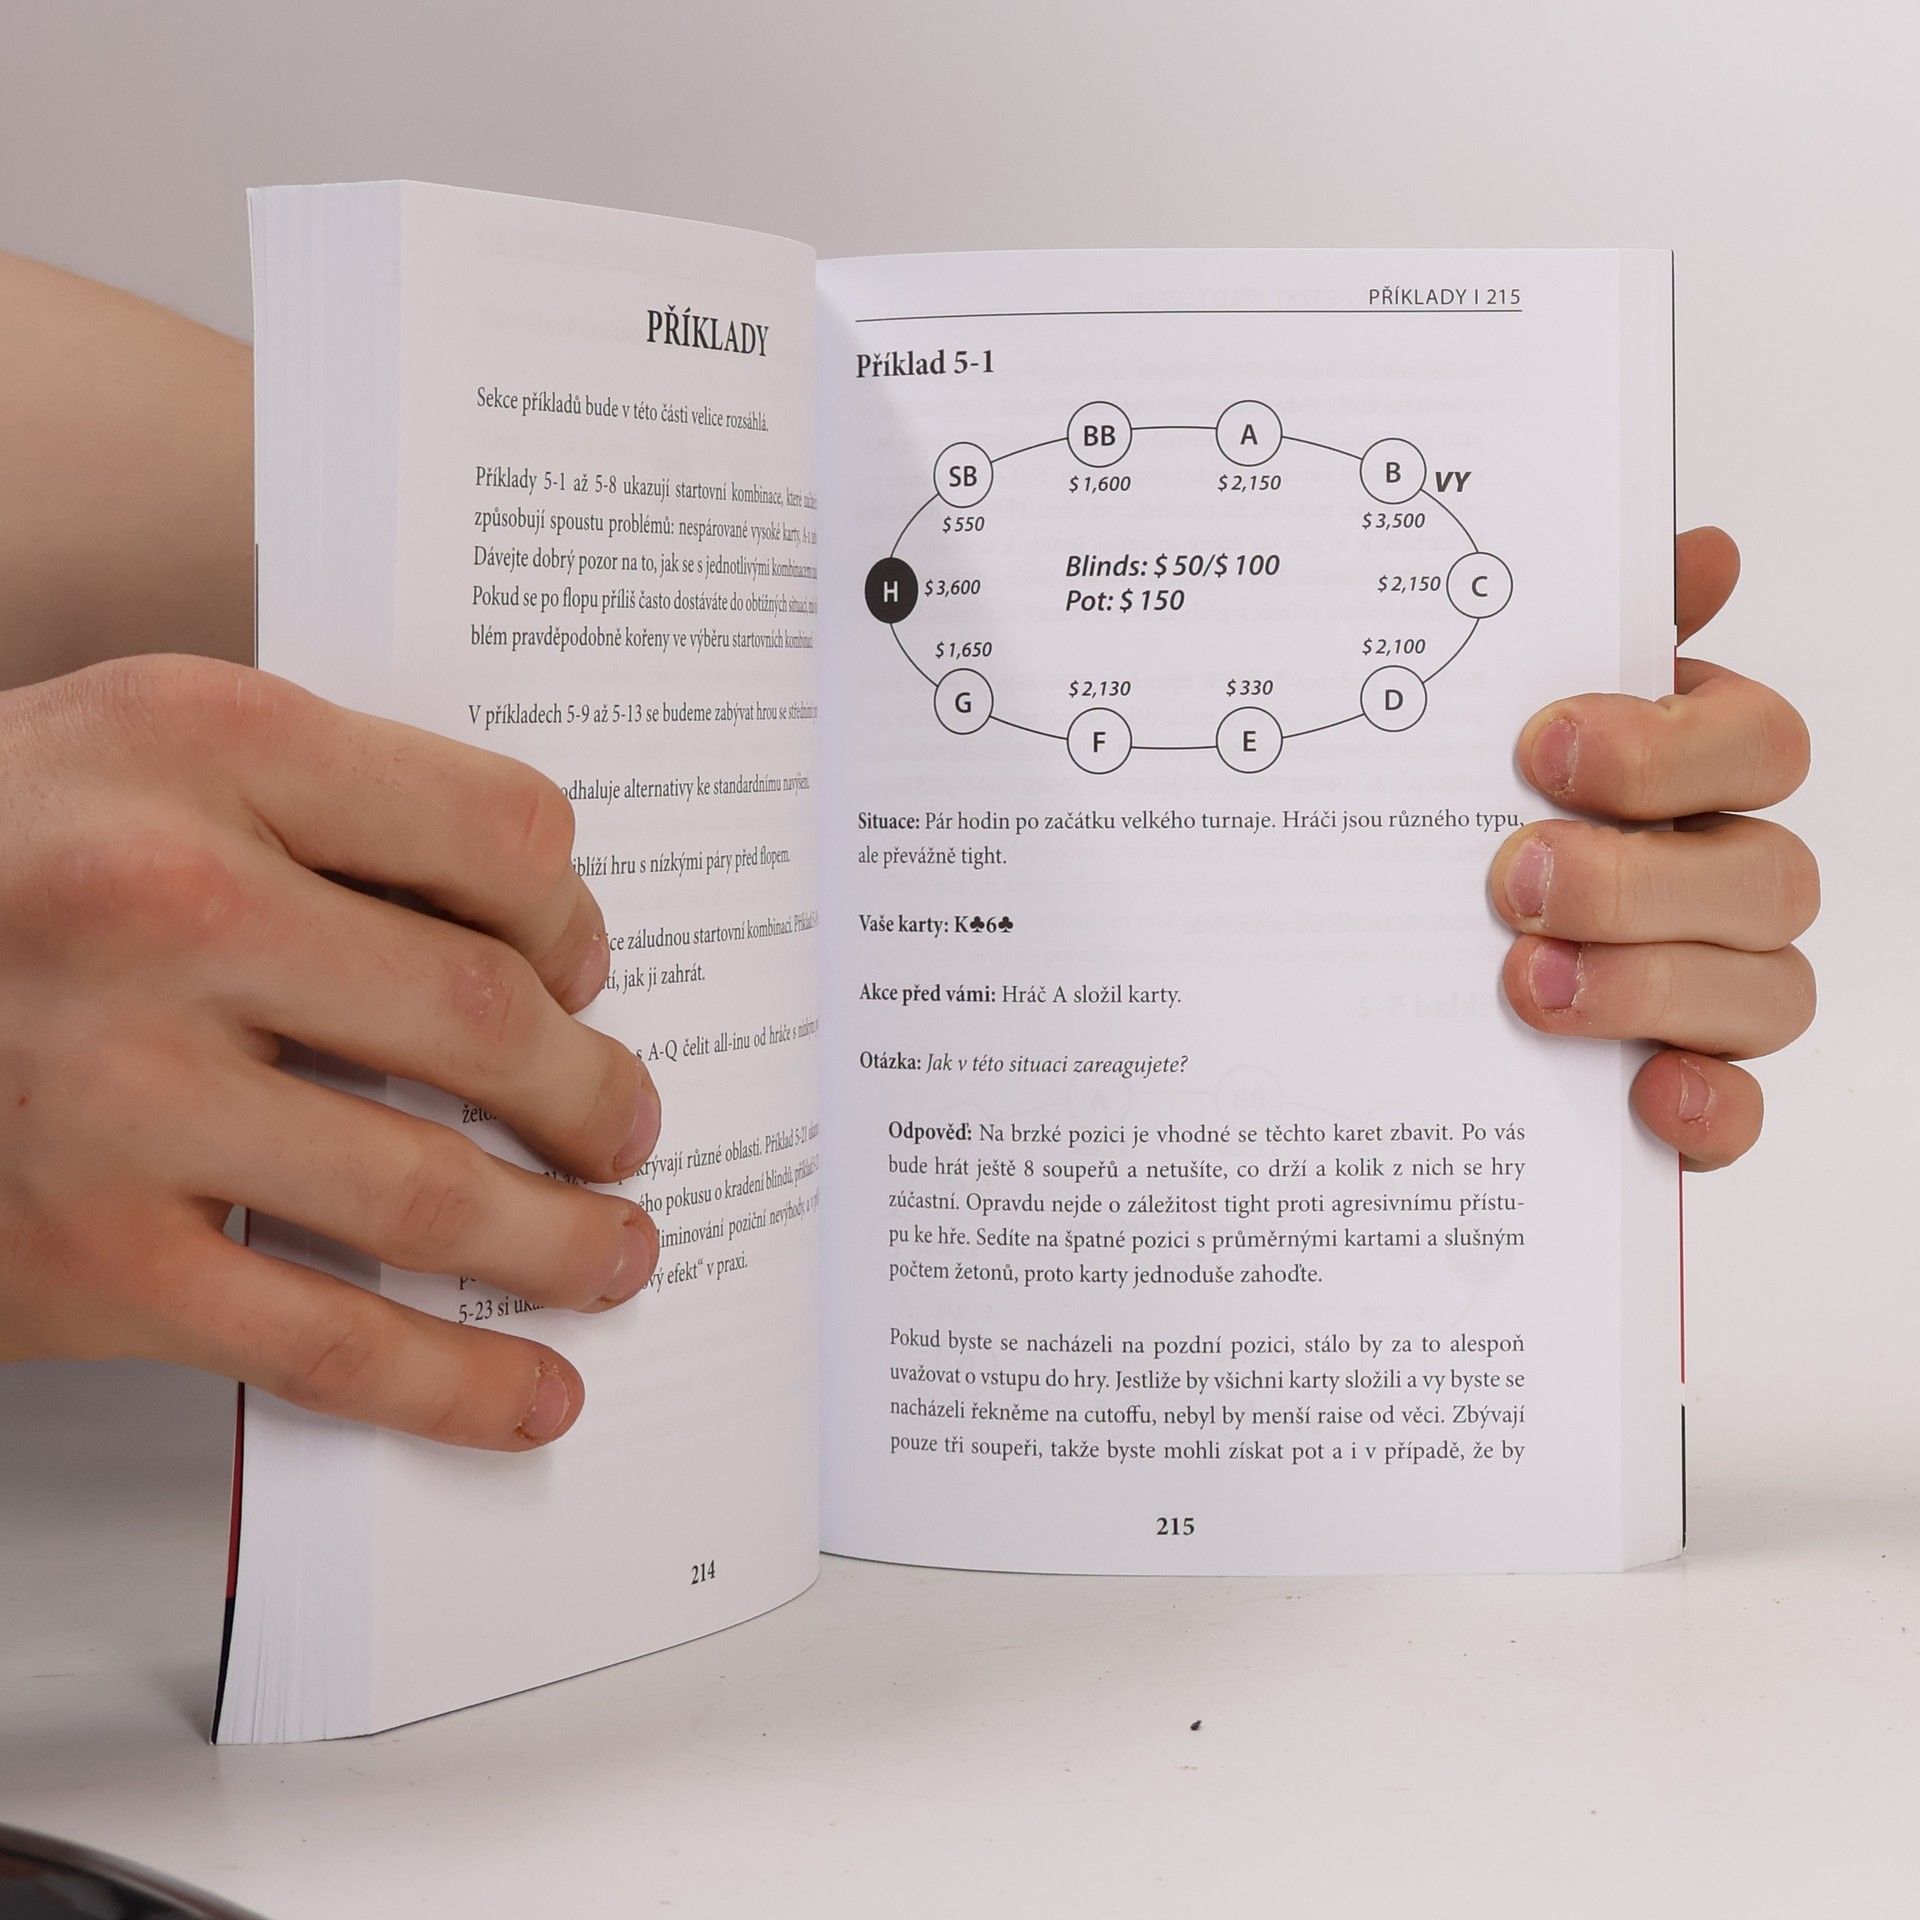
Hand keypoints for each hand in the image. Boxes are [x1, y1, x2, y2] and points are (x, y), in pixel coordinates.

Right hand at [0, 655, 659, 1445]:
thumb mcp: (148, 748)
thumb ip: (334, 812)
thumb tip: (537, 944)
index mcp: (204, 749)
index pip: (498, 832)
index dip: (573, 916)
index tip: (582, 971)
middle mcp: (161, 910)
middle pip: (483, 1015)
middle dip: (594, 1094)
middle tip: (626, 1126)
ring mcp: (118, 1095)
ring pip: (427, 1193)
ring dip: (559, 1241)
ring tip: (616, 1251)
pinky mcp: (84, 1259)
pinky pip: (320, 1341)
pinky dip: (450, 1384)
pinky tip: (529, 1396)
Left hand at [1490, 527, 1815, 1167]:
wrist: (1361, 975)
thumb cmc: (1459, 825)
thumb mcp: (1487, 728)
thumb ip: (1585, 638)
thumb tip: (1700, 550)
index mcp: (1689, 779)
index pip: (1760, 744)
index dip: (1671, 747)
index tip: (1543, 748)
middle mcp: (1723, 881)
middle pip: (1768, 874)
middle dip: (1639, 878)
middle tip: (1512, 879)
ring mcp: (1715, 992)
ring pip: (1766, 993)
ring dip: (1652, 986)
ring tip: (1528, 984)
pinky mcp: (1685, 1095)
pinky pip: (1741, 1113)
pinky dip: (1705, 1110)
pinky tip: (1644, 1096)